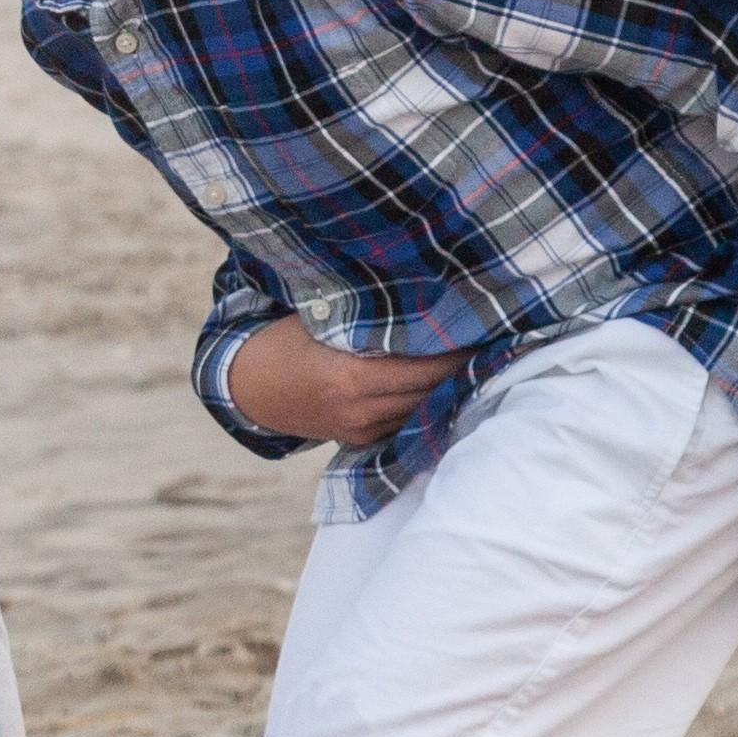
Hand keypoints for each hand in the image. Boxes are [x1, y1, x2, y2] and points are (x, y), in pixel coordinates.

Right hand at [224, 317, 468, 448]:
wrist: (247, 389)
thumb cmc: (282, 344)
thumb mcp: (319, 322)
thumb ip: (365, 319)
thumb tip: (414, 297)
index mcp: (351, 378)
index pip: (425, 368)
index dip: (457, 352)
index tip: (481, 330)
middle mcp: (360, 410)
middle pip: (430, 392)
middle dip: (460, 370)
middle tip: (490, 344)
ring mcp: (360, 429)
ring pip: (421, 409)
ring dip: (446, 388)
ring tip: (473, 362)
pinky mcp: (360, 439)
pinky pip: (403, 421)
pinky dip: (423, 403)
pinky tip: (441, 385)